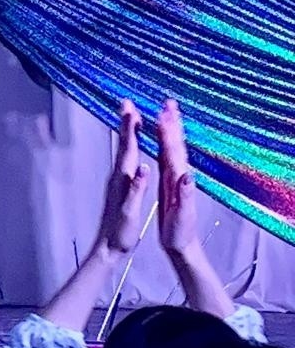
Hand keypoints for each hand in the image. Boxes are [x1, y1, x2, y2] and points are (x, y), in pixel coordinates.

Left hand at [95, 100, 150, 255]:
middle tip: (127, 102)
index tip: (132, 109)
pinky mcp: (119, 187)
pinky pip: (126, 160)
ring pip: (123, 150)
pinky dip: (130, 147)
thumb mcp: (130, 212)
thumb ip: (136, 189)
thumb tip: (144, 168)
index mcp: (123, 180)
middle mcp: (118, 176)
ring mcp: (117, 181)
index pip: (128, 149)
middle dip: (126, 122)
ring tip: (130, 116)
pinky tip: (132, 146)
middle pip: (123, 144)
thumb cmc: (121, 232)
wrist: (107, 247)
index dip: (131, 129)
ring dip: (127, 132)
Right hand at [156, 99, 199, 256]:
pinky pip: (167, 155)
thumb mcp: (182, 216)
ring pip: (172, 146)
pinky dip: (165, 140)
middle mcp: (179, 175)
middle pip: (175, 143)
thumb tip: (187, 175)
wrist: (184, 245)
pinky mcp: (171, 181)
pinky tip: (162, 134)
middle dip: (172, 122)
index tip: (161, 113)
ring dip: (170, 127)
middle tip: (168, 102)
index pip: (172, 151)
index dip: (167, 131)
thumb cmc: (180, 233)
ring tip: (167, 110)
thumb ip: (186, 195)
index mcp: (178, 180)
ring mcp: (176, 177)